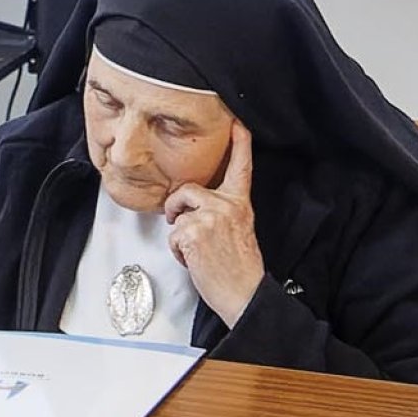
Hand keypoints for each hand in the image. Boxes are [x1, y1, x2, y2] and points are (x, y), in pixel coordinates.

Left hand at [165, 121, 264, 327]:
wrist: (245, 294)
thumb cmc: (240, 269)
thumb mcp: (240, 230)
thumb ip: (223, 212)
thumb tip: (196, 208)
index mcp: (240, 204)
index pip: (241, 167)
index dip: (240, 143)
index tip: (237, 123)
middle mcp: (226, 205)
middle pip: (188, 190)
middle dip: (176, 206)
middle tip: (178, 223)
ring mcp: (209, 217)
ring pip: (178, 213)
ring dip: (178, 233)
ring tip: (195, 250)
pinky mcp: (193, 232)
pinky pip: (172, 235)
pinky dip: (177, 252)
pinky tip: (194, 261)